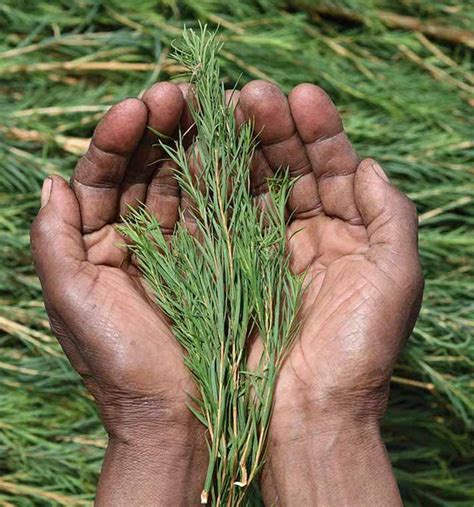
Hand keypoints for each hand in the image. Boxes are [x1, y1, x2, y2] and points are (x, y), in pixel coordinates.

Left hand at [30, 82, 205, 505]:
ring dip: (193, 145)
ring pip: (182, 183)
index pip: (101, 174)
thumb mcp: (72, 300)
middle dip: (159, 129)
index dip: (117, 137)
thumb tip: (53, 180)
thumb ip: (54, 240)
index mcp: (95, 242)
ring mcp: (178, 245)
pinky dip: (223, 181)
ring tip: (212, 108)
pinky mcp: (214, 258)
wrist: (175, 415)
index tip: (140, 107)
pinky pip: (215, 211)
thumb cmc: (119, 363)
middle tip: (182, 94)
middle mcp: (135, 237)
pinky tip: (233, 151)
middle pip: (144, 169)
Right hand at [237, 81, 423, 504]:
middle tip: (253, 95)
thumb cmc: (360, 350)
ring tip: (225, 111)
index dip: (320, 130)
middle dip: (274, 130)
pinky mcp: (230, 269)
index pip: (334, 167)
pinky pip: (222, 220)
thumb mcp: (395, 277)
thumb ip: (391, 215)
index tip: (302, 96)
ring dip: (241, 149)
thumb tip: (368, 162)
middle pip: (290, 169)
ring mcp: (266, 250)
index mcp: (349, 233)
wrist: (309, 413)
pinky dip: (214, 188)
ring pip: (253, 187)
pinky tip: (204, 155)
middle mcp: (307, 235)